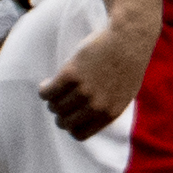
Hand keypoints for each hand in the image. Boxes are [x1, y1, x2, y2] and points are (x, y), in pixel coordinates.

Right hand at [41, 19, 156, 136]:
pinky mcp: (71, 74)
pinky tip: (46, 83)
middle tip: (59, 101)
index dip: (71, 126)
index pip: (80, 134)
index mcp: (110, 113)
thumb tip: (87, 119)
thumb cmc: (127, 64)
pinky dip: (44, 90)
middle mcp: (96, 105)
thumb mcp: (125, 93)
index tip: (69, 116)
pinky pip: (47, 92)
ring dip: (51, 100)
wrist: (128, 38)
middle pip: (64, 122)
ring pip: (55, 107)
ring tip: (54, 89)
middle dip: (59, 114)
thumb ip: (108, 108)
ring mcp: (83, 90)